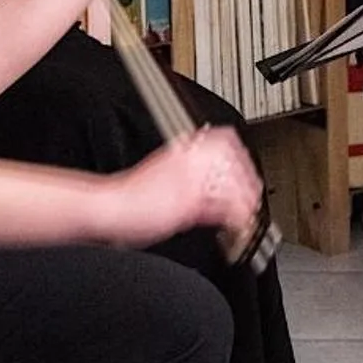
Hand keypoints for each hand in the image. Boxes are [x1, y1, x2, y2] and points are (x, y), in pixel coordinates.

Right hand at [100, 126, 263, 246]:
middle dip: (248, 180)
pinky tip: (236, 224)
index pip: (226, 138)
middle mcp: (189, 159)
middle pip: (235, 161)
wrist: (110, 206)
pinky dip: (234, 217)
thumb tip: (210, 181)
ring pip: (233, 184)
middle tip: (252, 196)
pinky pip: (223, 208)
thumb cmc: (130, 194)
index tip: (247, 170)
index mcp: (183, 148)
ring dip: (244, 201)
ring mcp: (190, 180)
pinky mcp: (188, 201)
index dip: (242, 155)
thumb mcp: (164, 169)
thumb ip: (189, 170)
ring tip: (246, 214)